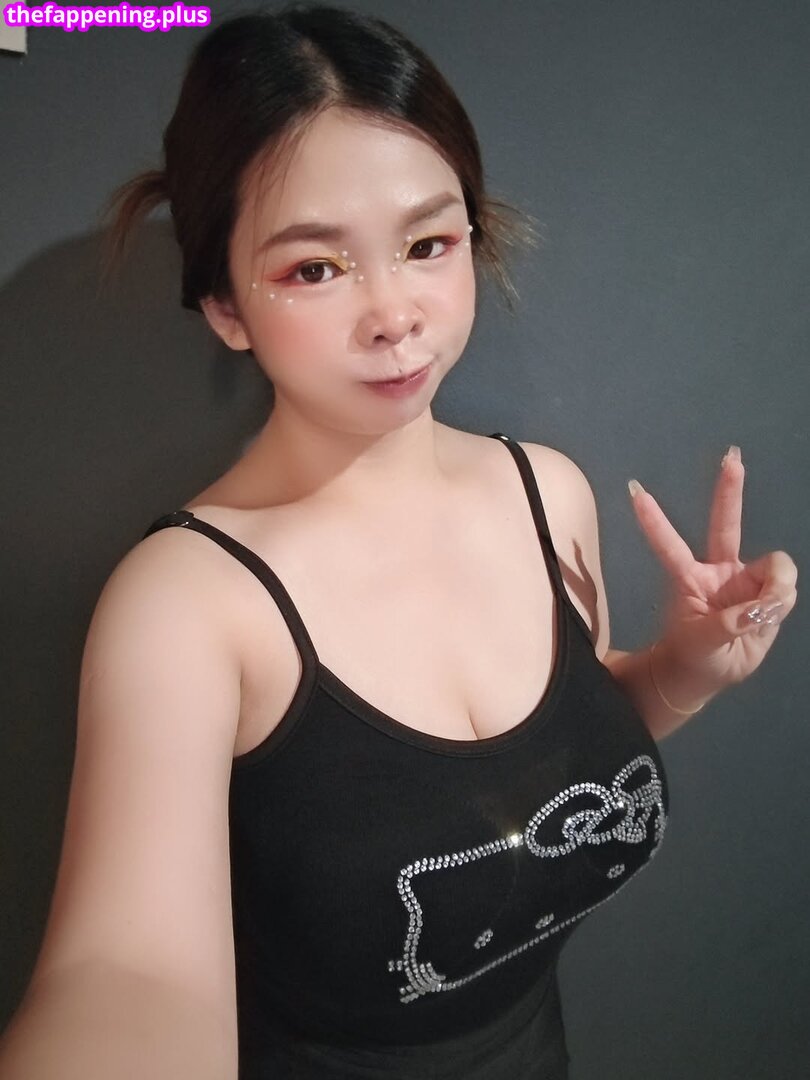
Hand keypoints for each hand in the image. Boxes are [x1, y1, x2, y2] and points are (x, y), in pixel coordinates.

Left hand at [628, 447, 797, 695]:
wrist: (709, 674)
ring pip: (774, 566)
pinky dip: (784, 600)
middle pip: (726, 523)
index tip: (634, 490)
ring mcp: (743, 578)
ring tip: (763, 617)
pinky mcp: (766, 591)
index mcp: (689, 579)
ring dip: (777, 590)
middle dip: (730, 490)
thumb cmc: (695, 657)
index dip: (654, 521)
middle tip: (732, 457)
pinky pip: (785, 587)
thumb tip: (761, 607)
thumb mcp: (705, 646)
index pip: (669, 544)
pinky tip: (771, 615)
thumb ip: (731, 625)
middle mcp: (718, 570)